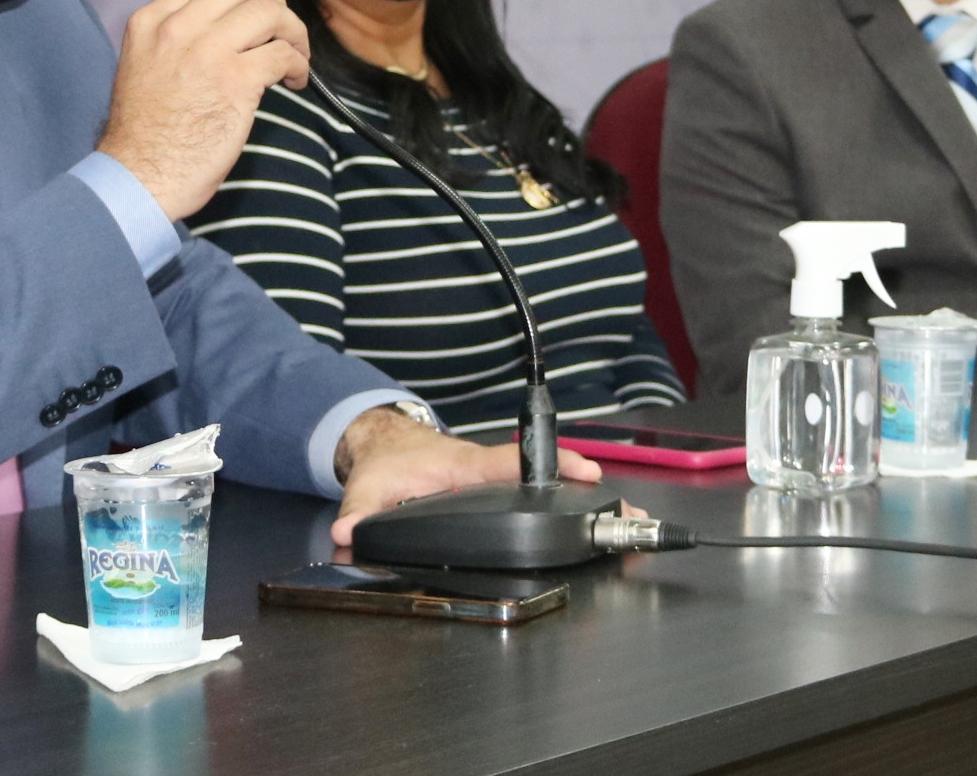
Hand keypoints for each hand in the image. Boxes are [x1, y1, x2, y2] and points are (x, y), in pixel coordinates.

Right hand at [99, 0, 309, 218]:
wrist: (138, 176)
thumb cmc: (142, 133)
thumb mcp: (143, 65)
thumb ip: (175, 40)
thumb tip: (224, 32)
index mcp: (151, 22)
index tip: (252, 19)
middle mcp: (178, 28)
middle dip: (272, 2)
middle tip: (281, 30)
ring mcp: (209, 52)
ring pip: (270, 11)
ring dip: (293, 31)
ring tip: (295, 55)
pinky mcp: (237, 81)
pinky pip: (283, 53)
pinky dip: (299, 64)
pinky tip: (295, 80)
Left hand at [328, 407, 604, 546]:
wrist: (392, 446)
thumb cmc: (391, 462)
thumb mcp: (370, 486)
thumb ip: (360, 511)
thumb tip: (349, 530)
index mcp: (464, 466)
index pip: (506, 463)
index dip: (544, 466)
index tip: (582, 471)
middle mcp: (488, 470)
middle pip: (543, 475)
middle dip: (583, 487)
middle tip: (624, 505)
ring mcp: (498, 479)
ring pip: (547, 483)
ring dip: (585, 498)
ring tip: (628, 517)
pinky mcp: (502, 488)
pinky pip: (539, 491)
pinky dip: (570, 501)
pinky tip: (600, 520)